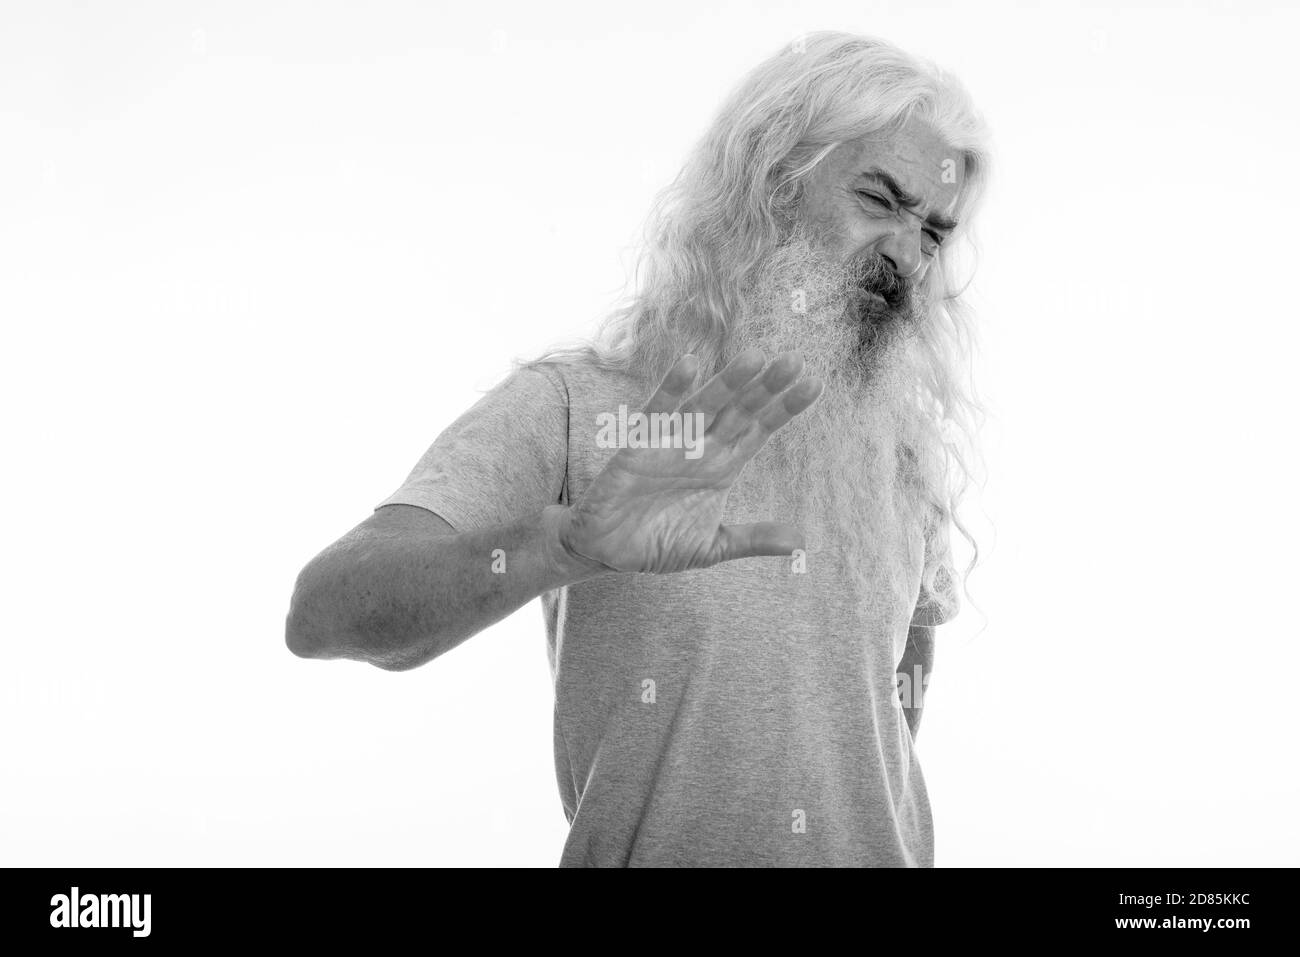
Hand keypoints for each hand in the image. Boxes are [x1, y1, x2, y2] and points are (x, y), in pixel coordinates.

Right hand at [555, 349, 821, 573]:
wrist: (607, 553)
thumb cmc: (658, 543)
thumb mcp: (712, 547)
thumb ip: (752, 539)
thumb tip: (800, 542)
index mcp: (722, 468)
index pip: (760, 430)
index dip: (785, 407)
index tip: (815, 384)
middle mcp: (700, 449)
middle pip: (740, 411)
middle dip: (767, 387)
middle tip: (795, 359)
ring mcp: (670, 444)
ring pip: (705, 406)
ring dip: (729, 382)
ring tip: (756, 357)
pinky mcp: (638, 448)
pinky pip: (657, 414)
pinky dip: (671, 390)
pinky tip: (689, 365)